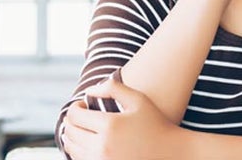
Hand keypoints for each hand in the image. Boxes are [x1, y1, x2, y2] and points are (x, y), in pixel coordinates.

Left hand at [61, 77, 185, 159]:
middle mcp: (103, 146)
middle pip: (70, 132)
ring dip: (73, 137)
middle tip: (81, 117)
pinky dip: (80, 151)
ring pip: (72, 149)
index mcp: (110, 125)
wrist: (171, 154)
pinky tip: (90, 143)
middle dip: (71, 122)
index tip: (82, 106)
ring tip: (83, 129)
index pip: (74, 115)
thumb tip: (88, 90)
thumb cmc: (155, 123)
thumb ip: (113, 88)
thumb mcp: (138, 100)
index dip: (75, 108)